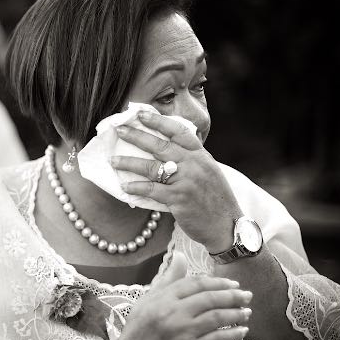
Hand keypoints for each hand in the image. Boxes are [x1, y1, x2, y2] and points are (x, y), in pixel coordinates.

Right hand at [104, 253, 251, 339]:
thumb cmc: (138, 331)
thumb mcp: (147, 301)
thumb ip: (168, 280)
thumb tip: (180, 256)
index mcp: (163, 299)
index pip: (196, 284)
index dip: (218, 283)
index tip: (233, 285)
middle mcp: (173, 313)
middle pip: (210, 299)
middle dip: (233, 296)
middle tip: (247, 296)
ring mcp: (183, 333)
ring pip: (217, 318)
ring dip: (236, 314)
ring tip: (247, 312)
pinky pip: (217, 339)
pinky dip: (233, 334)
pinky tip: (242, 331)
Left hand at [110, 111, 242, 253]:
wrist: (226, 225)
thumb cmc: (214, 199)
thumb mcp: (207, 172)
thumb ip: (190, 159)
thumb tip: (164, 149)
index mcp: (200, 155)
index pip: (179, 131)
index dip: (159, 121)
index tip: (140, 114)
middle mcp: (194, 164)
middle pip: (161, 145)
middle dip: (137, 136)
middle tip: (119, 131)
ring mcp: (187, 181)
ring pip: (152, 167)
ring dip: (129, 163)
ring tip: (113, 161)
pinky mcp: (179, 199)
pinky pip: (152, 190)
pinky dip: (136, 187)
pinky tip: (124, 186)